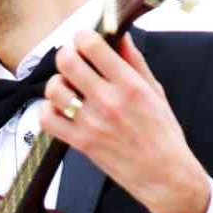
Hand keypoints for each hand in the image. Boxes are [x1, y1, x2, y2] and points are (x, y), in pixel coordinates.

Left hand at [41, 31, 212, 212]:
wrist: (164, 176)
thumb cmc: (163, 135)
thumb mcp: (155, 91)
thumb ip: (134, 62)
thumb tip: (120, 35)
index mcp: (129, 85)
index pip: (93, 46)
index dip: (83, 37)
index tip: (85, 39)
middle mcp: (108, 101)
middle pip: (68, 62)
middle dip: (67, 54)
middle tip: (73, 59)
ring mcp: (91, 123)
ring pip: (55, 89)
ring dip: (58, 83)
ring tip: (69, 87)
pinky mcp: (80, 142)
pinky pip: (48, 119)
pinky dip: (49, 110)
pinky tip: (62, 109)